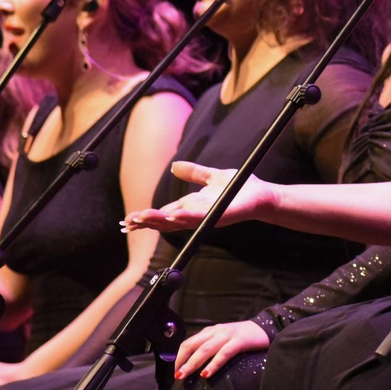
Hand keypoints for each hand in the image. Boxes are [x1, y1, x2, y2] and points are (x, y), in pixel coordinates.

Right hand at [121, 162, 275, 231]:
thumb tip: (174, 167)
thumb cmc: (241, 187)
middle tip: (128, 223)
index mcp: (192, 205)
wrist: (263, 194)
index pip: (164, 212)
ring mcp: (207, 217)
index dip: (147, 216)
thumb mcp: (212, 176)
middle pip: (166, 219)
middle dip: (147, 221)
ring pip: (179, 221)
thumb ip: (194, 173)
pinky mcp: (220, 217)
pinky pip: (200, 218)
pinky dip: (186, 217)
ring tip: (142, 219)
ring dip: (160, 220)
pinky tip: (173, 216)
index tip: (129, 219)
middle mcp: (196, 214)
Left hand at [173, 320, 270, 378]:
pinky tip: (207, 374)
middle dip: (181, 361)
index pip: (188, 343)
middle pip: (192, 345)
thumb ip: (211, 348)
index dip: (179, 357)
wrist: (266, 327)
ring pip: (205, 349)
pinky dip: (213, 364)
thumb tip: (194, 365)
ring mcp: (227, 335)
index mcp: (210, 331)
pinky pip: (224, 353)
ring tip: (184, 376)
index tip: (174, 370)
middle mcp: (216, 331)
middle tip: (176, 376)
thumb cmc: (243, 338)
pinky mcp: (239, 341)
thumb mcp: (223, 340)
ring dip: (192, 363)